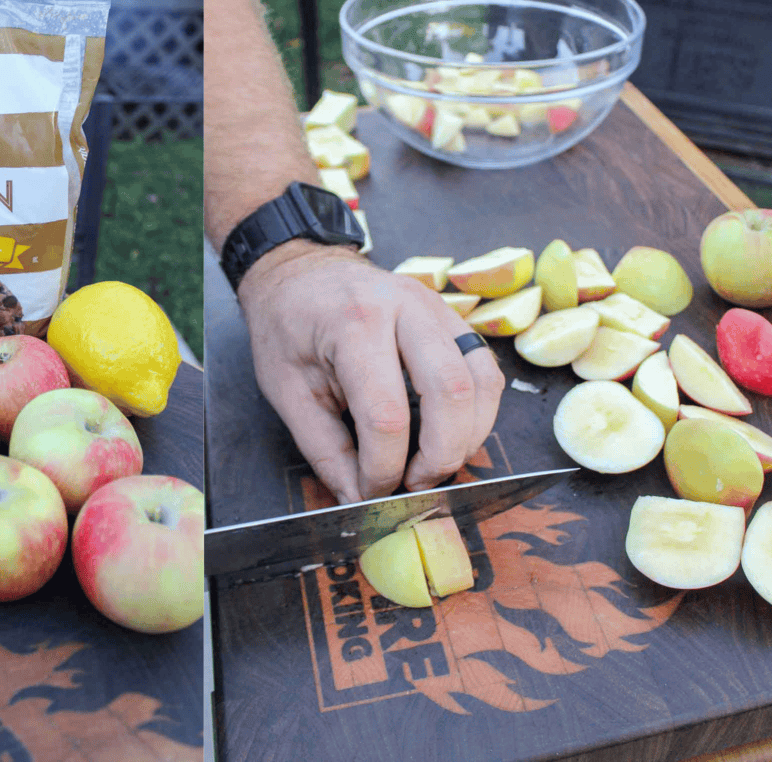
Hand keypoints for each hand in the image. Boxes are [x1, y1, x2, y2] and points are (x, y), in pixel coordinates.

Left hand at [237, 241, 505, 503]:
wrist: (299, 272)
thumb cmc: (286, 327)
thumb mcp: (287, 390)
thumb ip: (324, 449)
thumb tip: (356, 499)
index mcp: (353, 323)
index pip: (385, 414)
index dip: (383, 467)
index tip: (370, 491)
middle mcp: (404, 307)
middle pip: (451, 392)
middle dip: (440, 455)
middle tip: (414, 485)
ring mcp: (435, 307)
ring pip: (482, 380)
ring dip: (468, 436)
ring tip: (433, 465)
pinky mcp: (451, 316)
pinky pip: (485, 369)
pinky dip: (477, 411)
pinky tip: (450, 434)